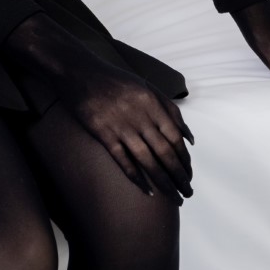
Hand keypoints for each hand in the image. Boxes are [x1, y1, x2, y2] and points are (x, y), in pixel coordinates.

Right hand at [0, 12, 194, 203]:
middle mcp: (139, 115)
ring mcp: (120, 126)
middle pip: (165, 152)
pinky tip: (146, 190)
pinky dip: (136, 177)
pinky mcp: (102, 133)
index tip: (189, 174)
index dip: (184, 159)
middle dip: (179, 176)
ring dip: (163, 182)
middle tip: (187, 193)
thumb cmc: (115, 79)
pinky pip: (122, 159)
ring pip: (147, 160)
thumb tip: (189, 138)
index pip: (175, 137)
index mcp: (152, 103)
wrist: (80, 72)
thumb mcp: (146, 86)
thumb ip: (170, 110)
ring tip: (173, 197)